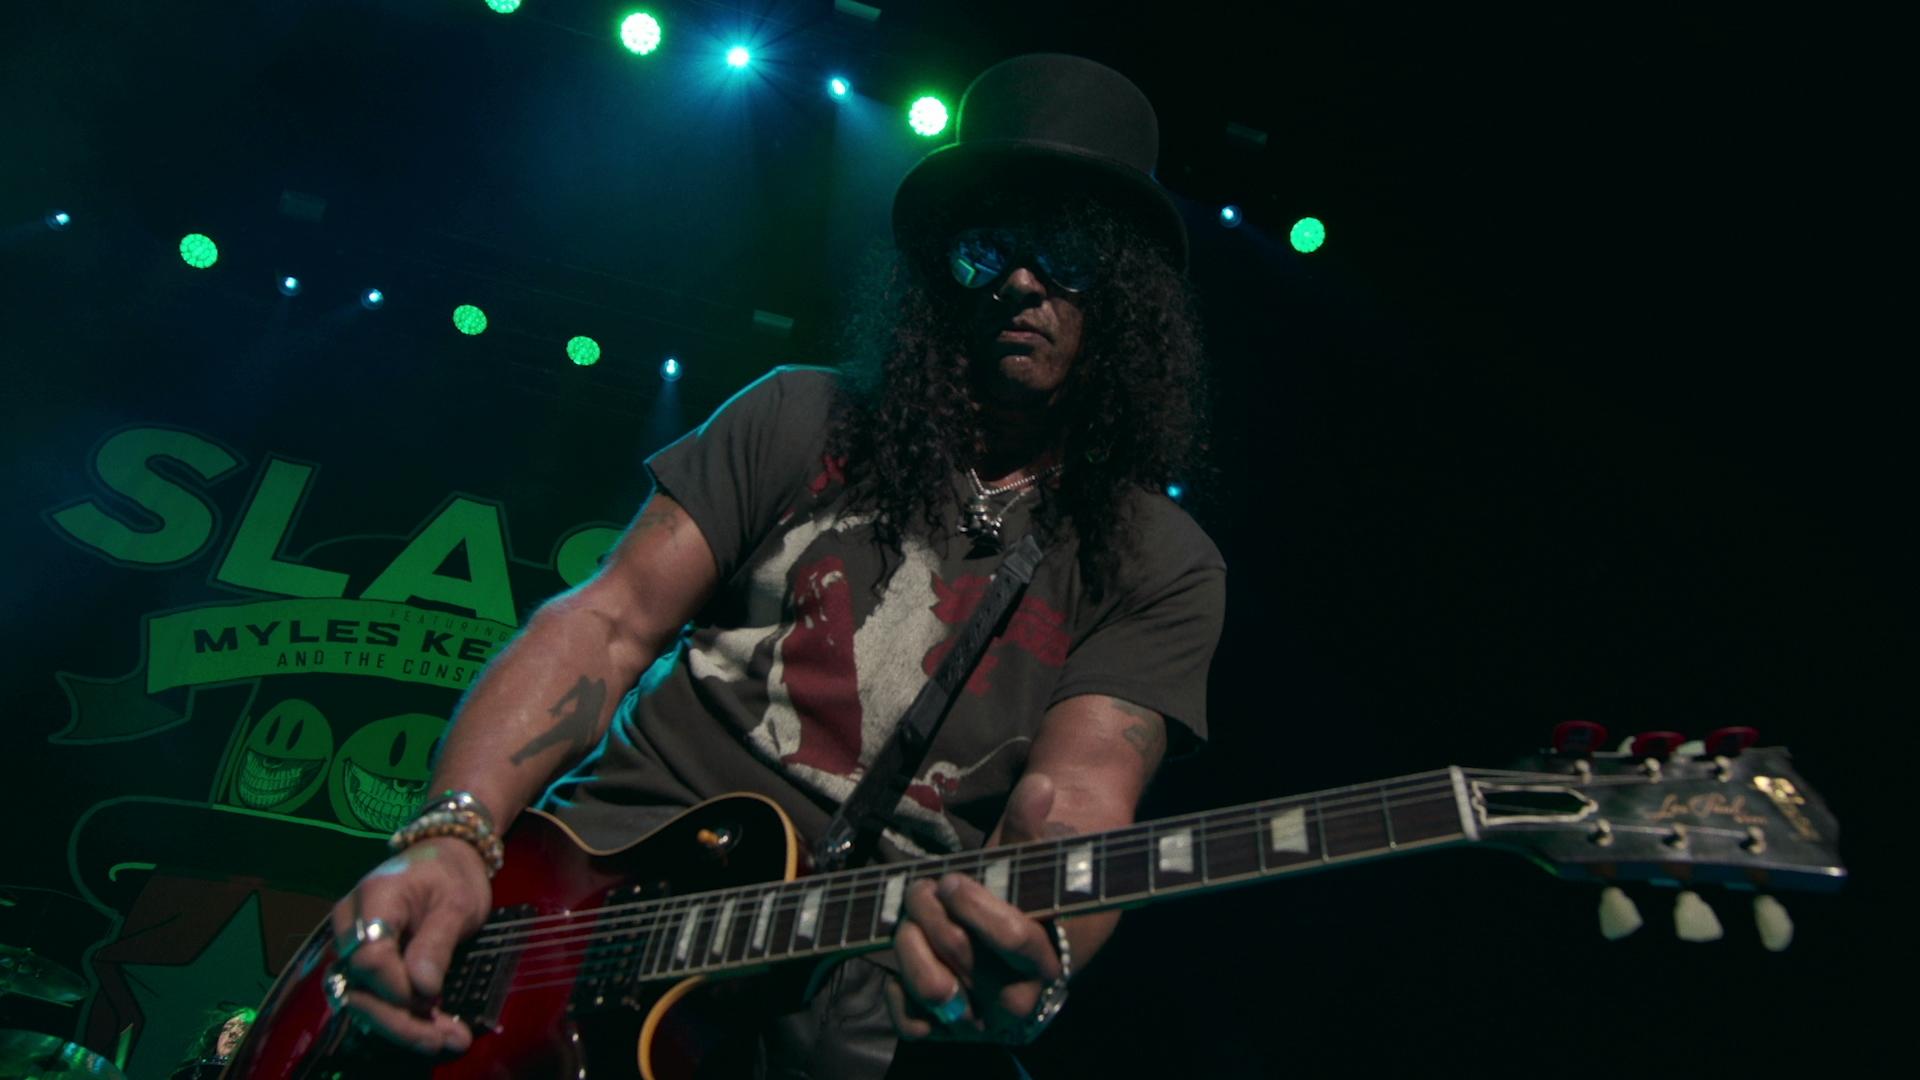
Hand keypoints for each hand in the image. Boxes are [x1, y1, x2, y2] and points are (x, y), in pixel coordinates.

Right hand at [328, 836, 491, 1054]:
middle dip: (398, 1020)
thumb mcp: (457, 902)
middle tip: (444, 1040)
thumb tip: (422, 987)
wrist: (444, 856)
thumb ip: (436, 942)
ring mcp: (351, 946)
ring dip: (400, 1026)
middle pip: (356, 986)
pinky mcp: (361, 964)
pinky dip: (401, 1018)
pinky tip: (434, 1033)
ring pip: (359, 999)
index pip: (367, 956)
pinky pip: (371, 997)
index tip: (431, 997)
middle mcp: (349, 926)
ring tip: (446, 1041)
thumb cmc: (451, 874)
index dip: (395, 986)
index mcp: (373, 900)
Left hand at [886, 772, 1066, 1042]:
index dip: (978, 906)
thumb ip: (1032, 826)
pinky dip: (897, 988)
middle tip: (923, 886)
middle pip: (965, 958)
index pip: (1015, 940)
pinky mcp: (945, 1031)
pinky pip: (912, 1023)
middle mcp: (1016, 1003)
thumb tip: (1041, 783)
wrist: (1010, 937)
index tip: (953, 879)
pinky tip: (904, 951)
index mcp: (1047, 963)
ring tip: (909, 913)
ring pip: (935, 990)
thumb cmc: (1021, 894)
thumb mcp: (1029, 861)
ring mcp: (978, 1022)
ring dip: (911, 943)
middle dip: (934, 913)